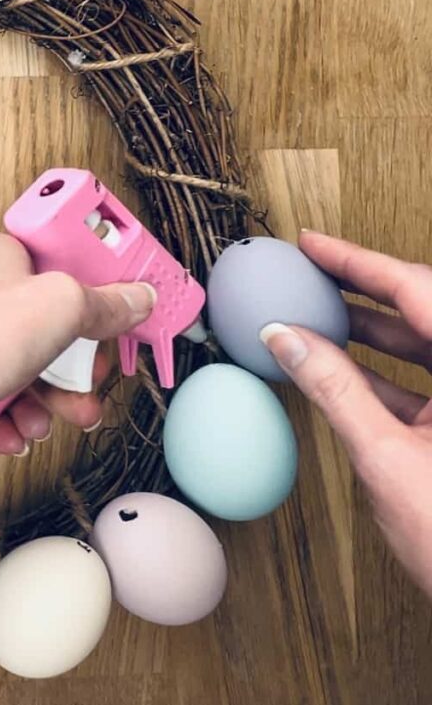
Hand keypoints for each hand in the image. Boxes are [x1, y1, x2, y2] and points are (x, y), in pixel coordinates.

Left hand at [0, 231, 155, 454]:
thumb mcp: (58, 309)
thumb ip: (104, 304)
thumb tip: (135, 298)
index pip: (65, 266)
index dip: (97, 302)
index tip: (118, 331)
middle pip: (43, 326)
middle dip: (71, 370)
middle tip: (87, 395)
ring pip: (12, 364)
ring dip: (39, 400)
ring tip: (45, 424)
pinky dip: (0, 412)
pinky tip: (7, 432)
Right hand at [260, 231, 431, 598]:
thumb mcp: (386, 459)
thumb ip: (333, 390)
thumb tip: (286, 339)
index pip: (419, 293)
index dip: (360, 262)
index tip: (314, 245)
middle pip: (420, 314)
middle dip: (359, 291)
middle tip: (309, 272)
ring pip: (418, 349)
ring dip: (363, 334)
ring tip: (310, 316)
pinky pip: (415, 388)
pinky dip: (371, 376)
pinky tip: (328, 370)